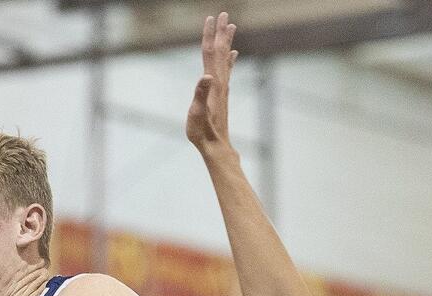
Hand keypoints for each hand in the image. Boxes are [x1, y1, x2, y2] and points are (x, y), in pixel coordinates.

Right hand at [186, 12, 237, 150]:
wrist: (216, 146)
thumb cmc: (203, 133)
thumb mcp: (197, 114)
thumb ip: (200, 95)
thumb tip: (205, 77)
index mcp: (213, 83)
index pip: (210, 53)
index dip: (209, 35)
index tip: (210, 18)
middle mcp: (220, 82)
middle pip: (220, 51)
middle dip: (221, 32)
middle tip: (223, 13)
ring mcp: (222, 88)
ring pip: (225, 58)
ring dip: (227, 42)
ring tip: (231, 27)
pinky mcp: (222, 94)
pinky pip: (227, 71)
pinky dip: (230, 60)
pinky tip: (234, 55)